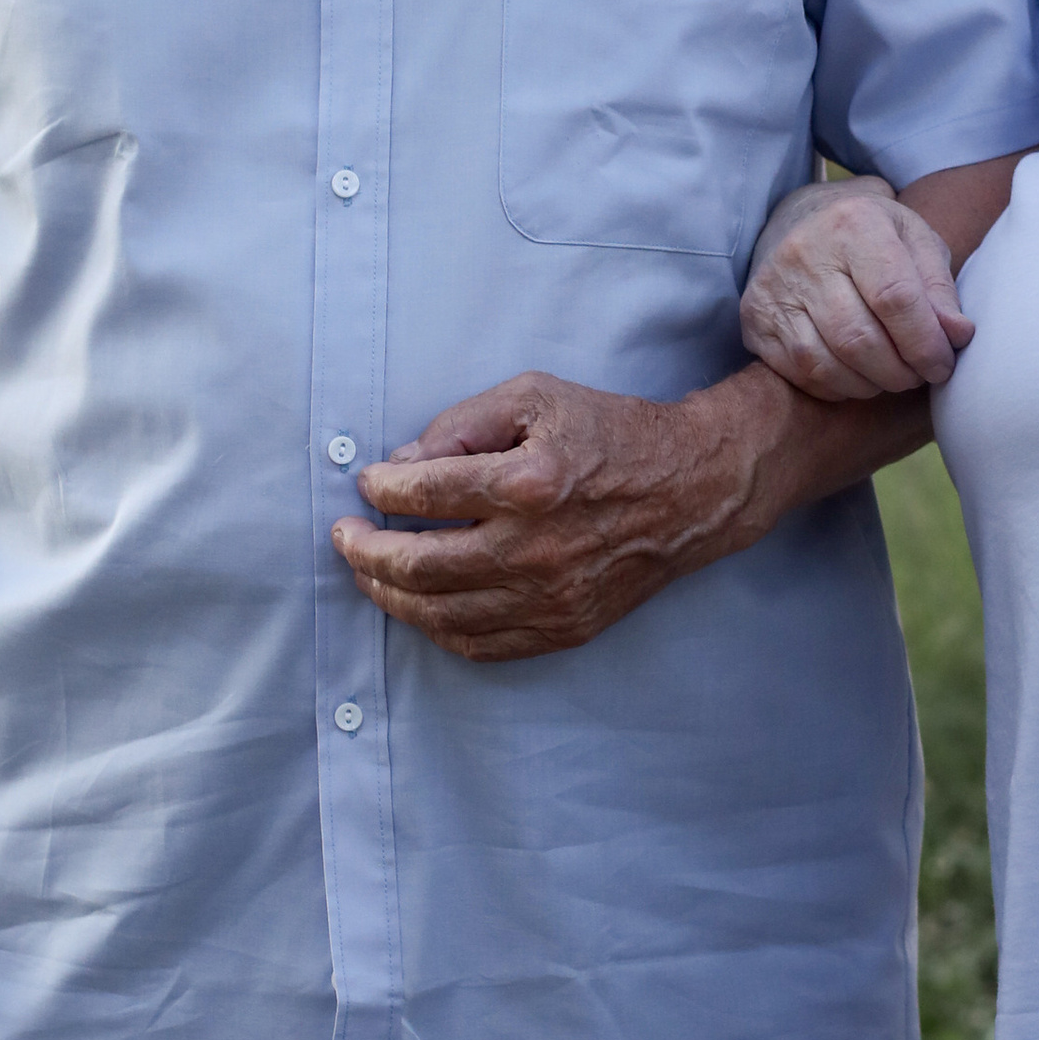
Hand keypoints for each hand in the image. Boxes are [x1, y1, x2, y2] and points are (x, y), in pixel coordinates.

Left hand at [333, 370, 752, 660]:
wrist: (692, 490)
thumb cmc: (612, 434)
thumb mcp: (537, 396)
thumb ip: (463, 423)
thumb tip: (404, 461)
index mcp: (529, 482)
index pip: (424, 492)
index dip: (382, 488)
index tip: (368, 484)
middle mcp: (536, 548)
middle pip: (418, 565)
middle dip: (366, 552)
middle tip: (345, 537)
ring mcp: (550, 596)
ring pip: (440, 612)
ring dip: (389, 595)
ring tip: (368, 573)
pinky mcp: (564, 626)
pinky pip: (480, 643)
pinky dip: (436, 628)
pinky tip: (417, 607)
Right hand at [740, 179, 973, 397]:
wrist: (804, 221)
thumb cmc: (874, 237)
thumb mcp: (916, 242)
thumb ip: (939, 289)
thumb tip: (958, 336)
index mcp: (854, 223)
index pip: (895, 298)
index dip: (925, 343)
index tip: (943, 365)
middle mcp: (805, 252)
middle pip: (859, 338)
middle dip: (900, 371)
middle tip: (919, 375)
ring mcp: (773, 289)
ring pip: (827, 363)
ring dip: (870, 384)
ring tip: (891, 375)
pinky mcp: (754, 320)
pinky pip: (800, 373)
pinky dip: (838, 387)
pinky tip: (858, 375)